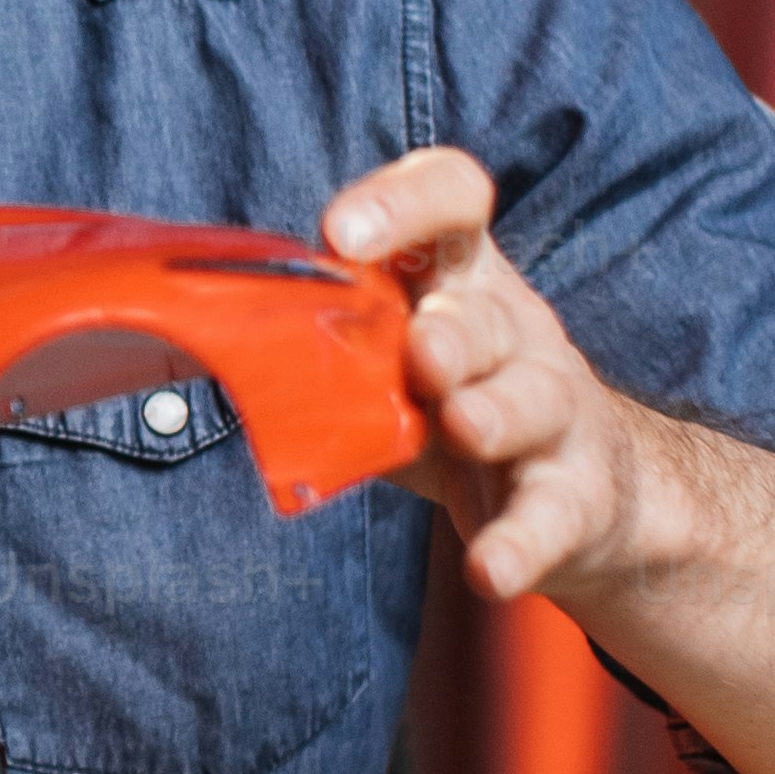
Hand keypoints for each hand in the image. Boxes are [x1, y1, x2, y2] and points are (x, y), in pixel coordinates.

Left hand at [319, 146, 676, 611]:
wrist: (592, 489)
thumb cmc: (458, 402)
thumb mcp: (388, 358)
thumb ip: (314, 344)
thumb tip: (182, 344)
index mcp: (461, 279)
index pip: (452, 203)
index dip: (404, 203)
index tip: (341, 232)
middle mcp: (513, 332)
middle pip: (488, 315)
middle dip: (451, 331)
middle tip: (420, 349)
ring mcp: (552, 411)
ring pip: (531, 400)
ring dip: (493, 411)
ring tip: (461, 426)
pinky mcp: (576, 497)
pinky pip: (550, 517)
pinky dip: (519, 546)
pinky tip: (489, 570)